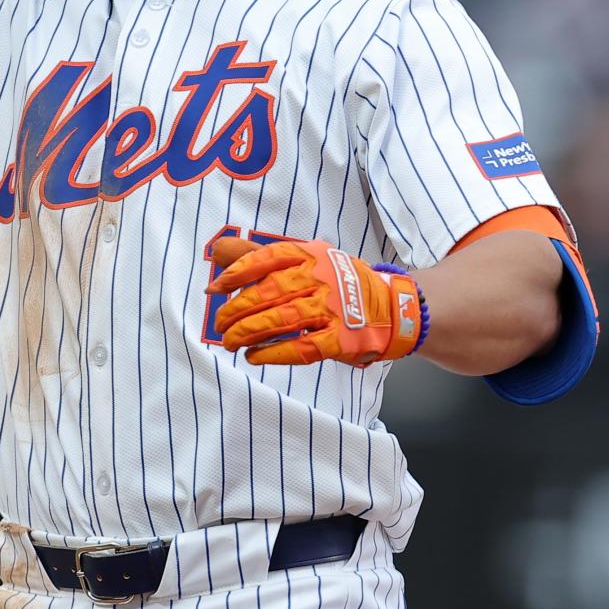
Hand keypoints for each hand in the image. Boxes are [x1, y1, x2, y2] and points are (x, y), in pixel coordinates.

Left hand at [208, 236, 424, 367]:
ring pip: (281, 319)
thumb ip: (265, 258)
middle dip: (236, 311)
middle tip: (220, 325)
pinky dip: (274, 354)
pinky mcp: (342, 338)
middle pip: (269, 292)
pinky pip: (302, 348)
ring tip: (230, 342)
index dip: (236, 273)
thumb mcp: (309, 260)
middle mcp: (322, 278)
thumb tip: (219, 252)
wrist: (393, 307)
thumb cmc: (340, 283)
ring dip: (248, 333)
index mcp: (311, 255)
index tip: (214, 289)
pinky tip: (255, 356)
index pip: (267, 258)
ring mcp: (334, 308)